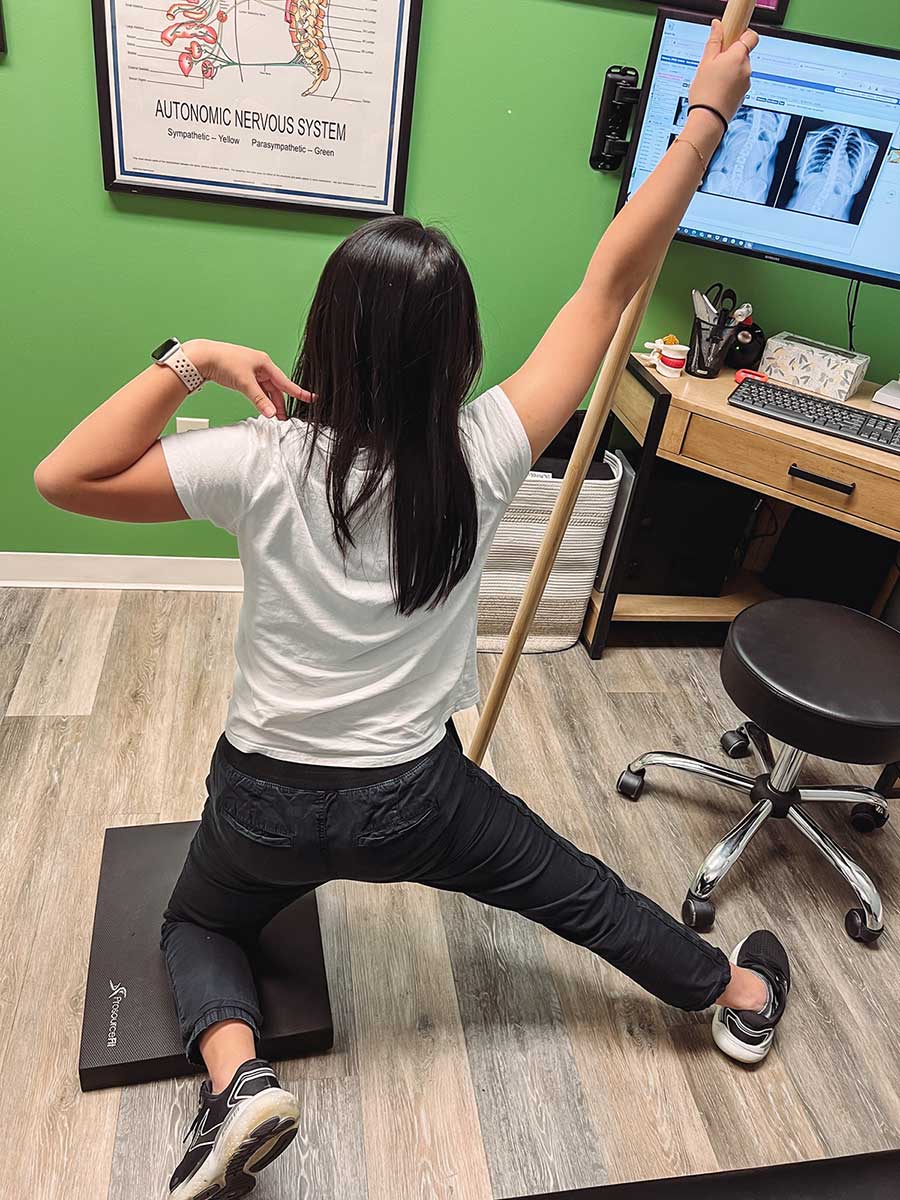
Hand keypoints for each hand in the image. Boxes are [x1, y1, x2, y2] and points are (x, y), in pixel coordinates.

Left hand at [184, 338, 313, 419]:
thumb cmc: (224, 361)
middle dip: (280, 404)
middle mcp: (260, 366)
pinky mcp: (243, 376)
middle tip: (283, 418)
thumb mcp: (245, 383)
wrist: (204, 357)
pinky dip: (260, 399)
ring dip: (269, 403)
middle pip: (276, 389)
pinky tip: (261, 407)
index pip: (285, 382)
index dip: (299, 392)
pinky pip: (257, 390)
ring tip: (272, 416)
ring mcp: (252, 371)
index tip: (311, 398)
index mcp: (265, 363)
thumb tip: (271, 413)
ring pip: (266, 390)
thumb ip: (259, 399)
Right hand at [689, 19, 758, 125]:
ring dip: (730, 71)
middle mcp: (747, 69)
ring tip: (714, 81)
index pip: (752, 36)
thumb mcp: (705, 63)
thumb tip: (717, 25)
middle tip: (715, 65)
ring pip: (740, 70)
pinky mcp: (743, 95)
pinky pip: (739, 83)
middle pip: (743, 54)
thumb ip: (714, 41)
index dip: (743, 35)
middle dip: (731, 56)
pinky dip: (731, 84)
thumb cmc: (705, 93)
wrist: (708, 119)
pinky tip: (718, 90)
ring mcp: (747, 83)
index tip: (731, 40)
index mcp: (738, 56)